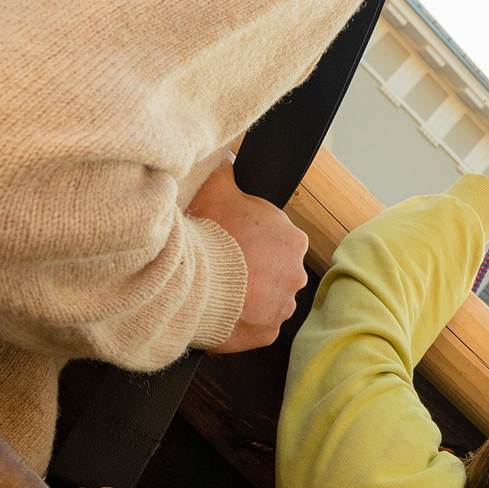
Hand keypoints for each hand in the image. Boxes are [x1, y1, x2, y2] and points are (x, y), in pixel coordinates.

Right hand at [189, 163, 308, 353]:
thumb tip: (226, 154)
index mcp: (292, 240)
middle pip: (276, 272)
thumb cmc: (208, 232)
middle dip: (254, 271)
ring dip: (249, 297)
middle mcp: (296, 274)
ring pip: (268, 300)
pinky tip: (222, 308)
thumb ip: (226, 170)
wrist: (192, 278)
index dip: (253, 243)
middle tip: (224, 267)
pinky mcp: (267, 332)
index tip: (232, 244)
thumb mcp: (217, 188)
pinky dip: (241, 321)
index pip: (278, 242)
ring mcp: (282, 305)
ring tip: (220, 289)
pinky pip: (256, 326)